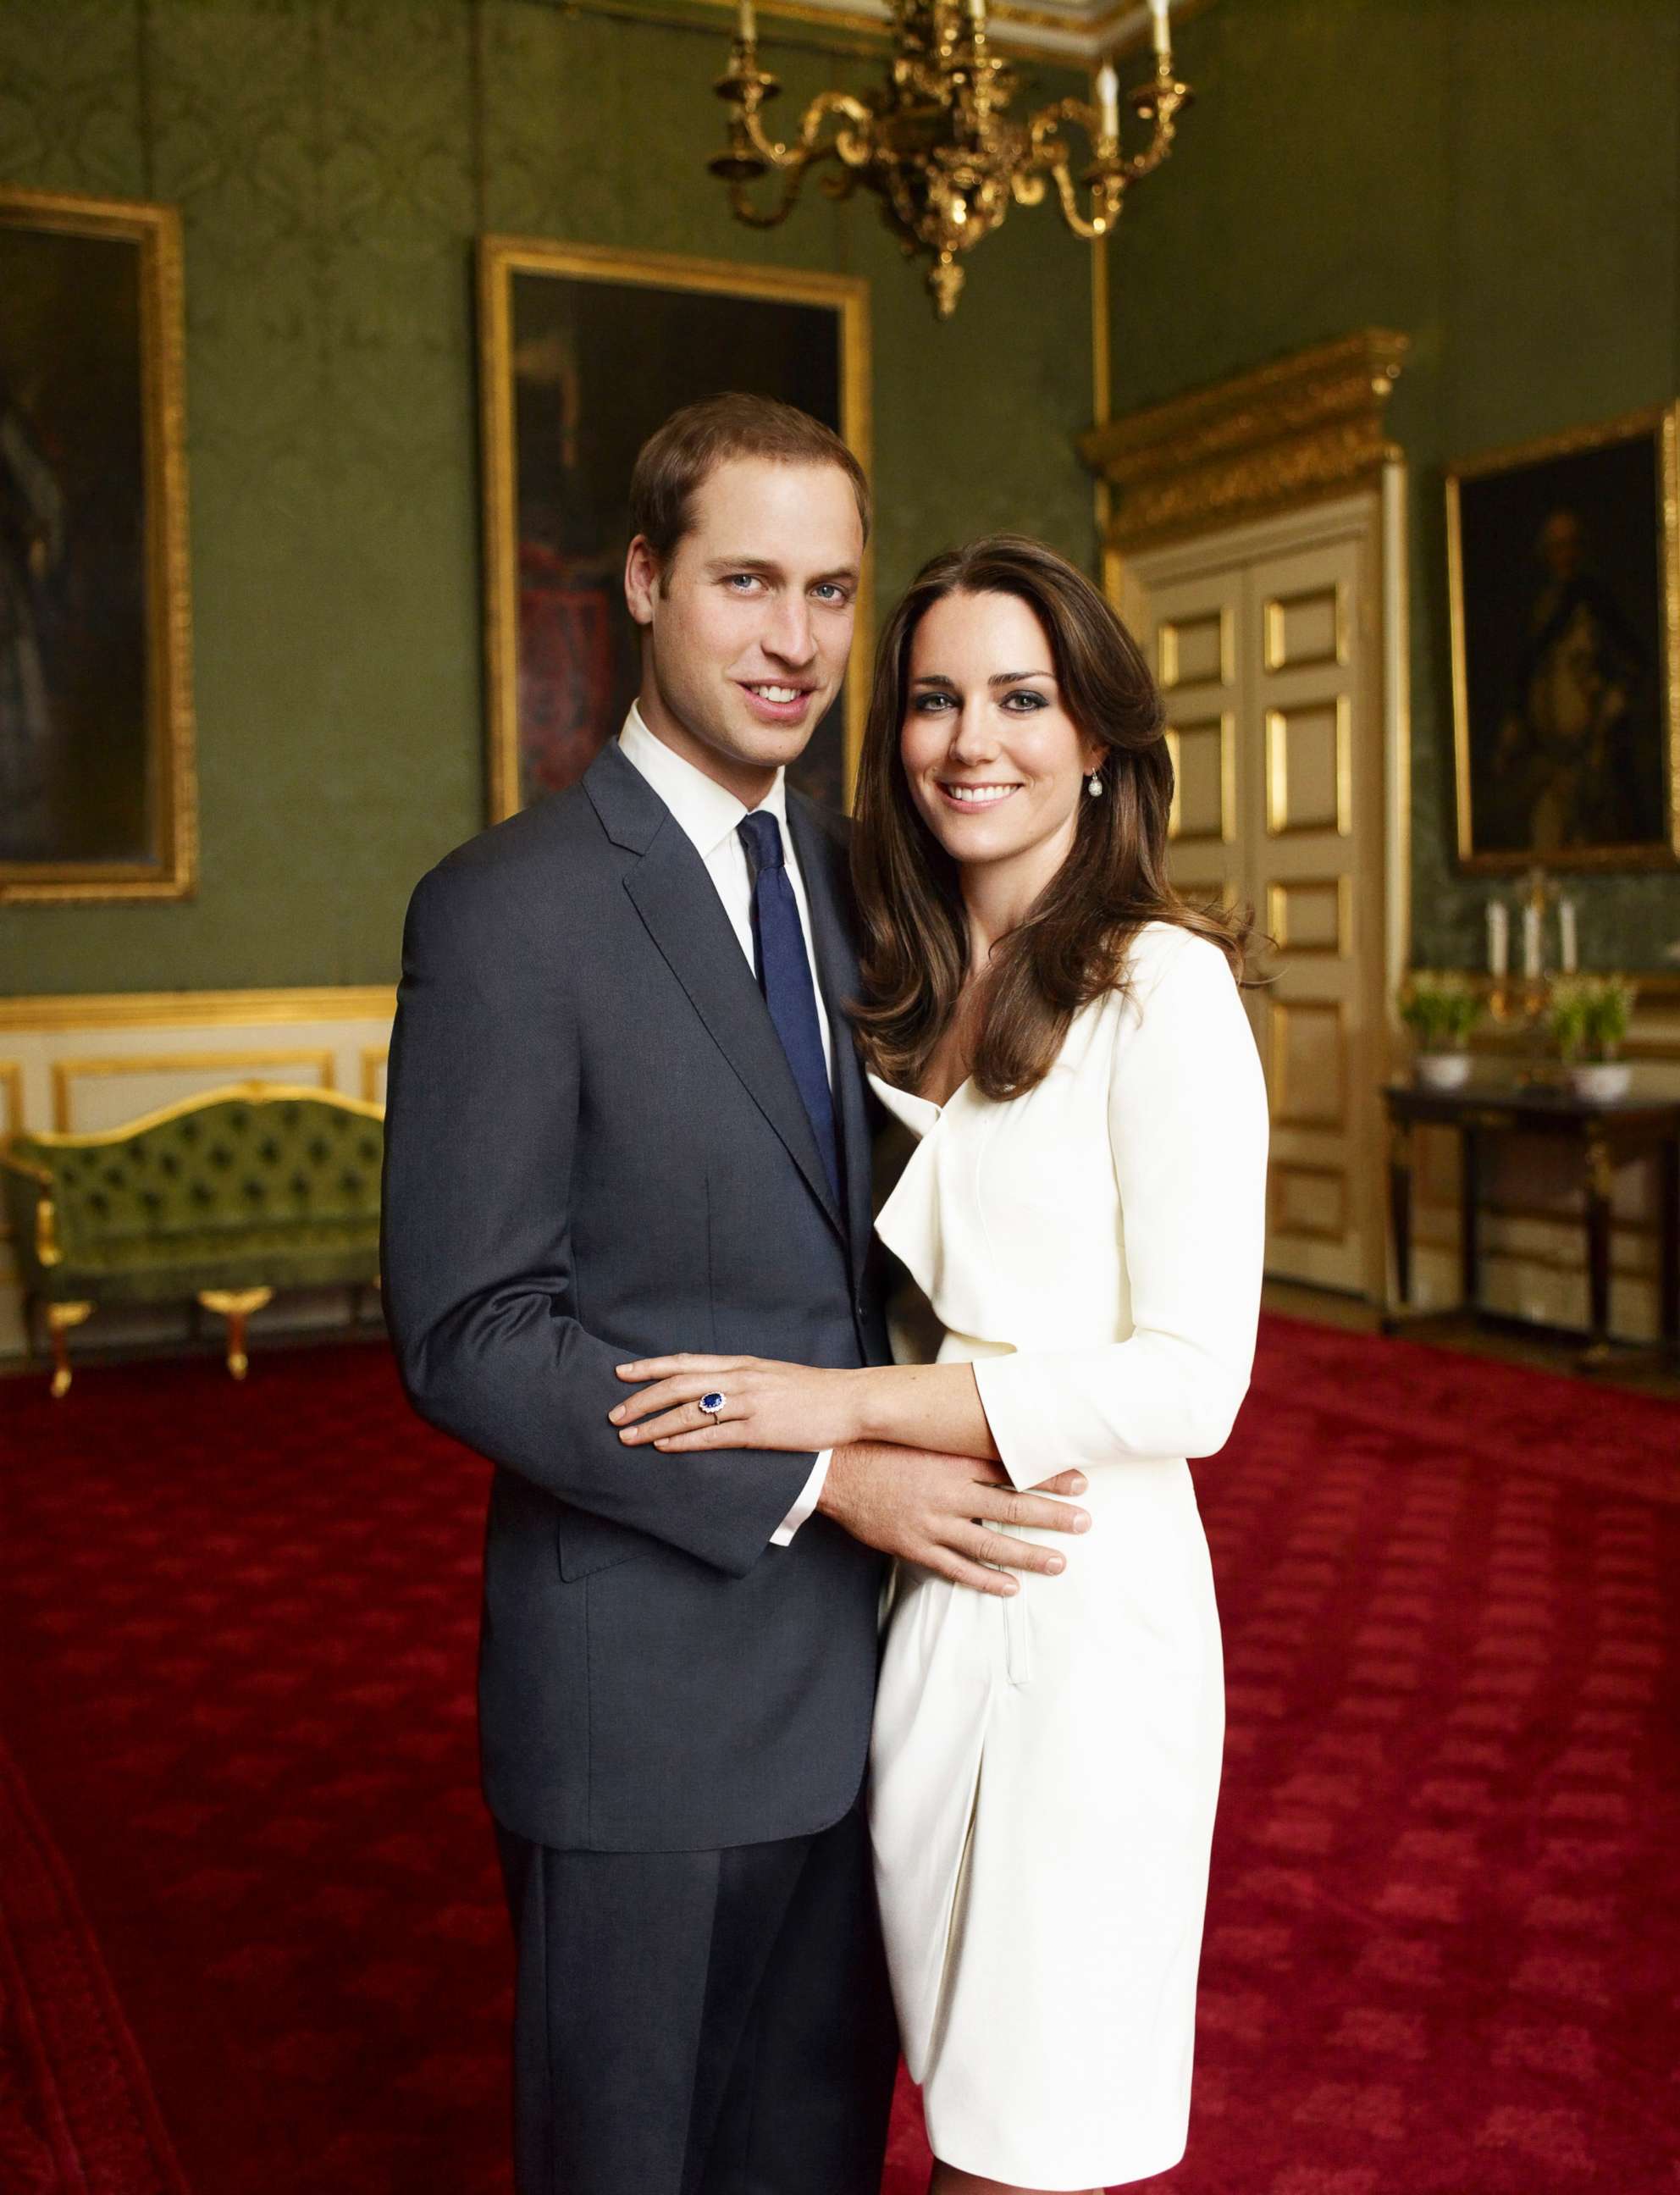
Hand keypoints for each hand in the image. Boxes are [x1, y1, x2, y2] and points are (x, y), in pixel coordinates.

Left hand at [611, 1352, 862, 1452]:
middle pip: (678, 1385)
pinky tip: (664, 1446)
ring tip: (628, 1436)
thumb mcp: (771, 1375)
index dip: (650, 1367)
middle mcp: (740, 1379)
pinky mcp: (760, 1430)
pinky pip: (714, 1435)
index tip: (621, 1373)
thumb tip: (711, 1387)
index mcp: (741, 1364)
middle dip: (641, 1400)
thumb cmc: (813, 1392)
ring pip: (689, 1411)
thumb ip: (741, 1379)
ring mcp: (750, 1403)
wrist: (850, 1401)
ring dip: (654, 1424)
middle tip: (613, 1414)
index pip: (685, 1362)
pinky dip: (684, 1440)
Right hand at [817, 1440, 1089, 1596]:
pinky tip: (1010, 1587)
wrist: (833, 1469)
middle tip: (1083, 1522)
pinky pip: (957, 1569)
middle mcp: (949, 1492)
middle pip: (1012, 1507)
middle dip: (1053, 1515)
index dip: (1049, 1475)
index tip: (1080, 1480)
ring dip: (1029, 1554)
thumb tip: (994, 1419)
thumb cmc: (880, 1445)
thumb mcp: (923, 1431)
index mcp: (953, 1459)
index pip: (1013, 1467)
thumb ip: (959, 1433)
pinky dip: (985, 1580)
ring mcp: (933, 1523)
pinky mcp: (915, 1546)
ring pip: (991, 1544)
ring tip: (1059, 1561)